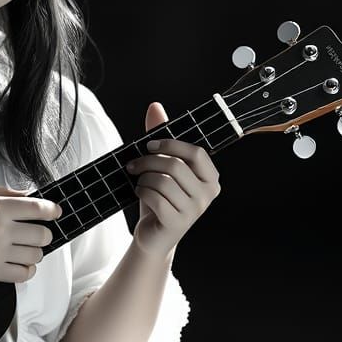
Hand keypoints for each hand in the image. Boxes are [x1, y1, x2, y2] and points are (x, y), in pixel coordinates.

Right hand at [0, 183, 61, 283]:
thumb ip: (3, 192)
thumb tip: (30, 194)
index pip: (38, 209)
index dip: (52, 210)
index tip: (55, 213)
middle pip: (42, 235)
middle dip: (43, 233)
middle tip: (35, 233)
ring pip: (35, 255)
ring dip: (34, 252)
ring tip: (24, 249)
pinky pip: (23, 275)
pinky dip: (27, 270)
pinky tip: (19, 264)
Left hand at [125, 101, 220, 260]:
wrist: (153, 235)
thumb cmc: (160, 198)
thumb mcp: (161, 167)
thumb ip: (160, 138)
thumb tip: (155, 106)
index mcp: (210, 177)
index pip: (196, 152)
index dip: (170, 144)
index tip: (149, 145)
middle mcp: (208, 193)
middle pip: (175, 165)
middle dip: (147, 161)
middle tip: (132, 165)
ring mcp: (195, 210)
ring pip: (162, 181)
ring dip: (143, 178)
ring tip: (138, 182)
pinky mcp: (178, 222)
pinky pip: (155, 197)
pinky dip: (141, 192)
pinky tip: (140, 194)